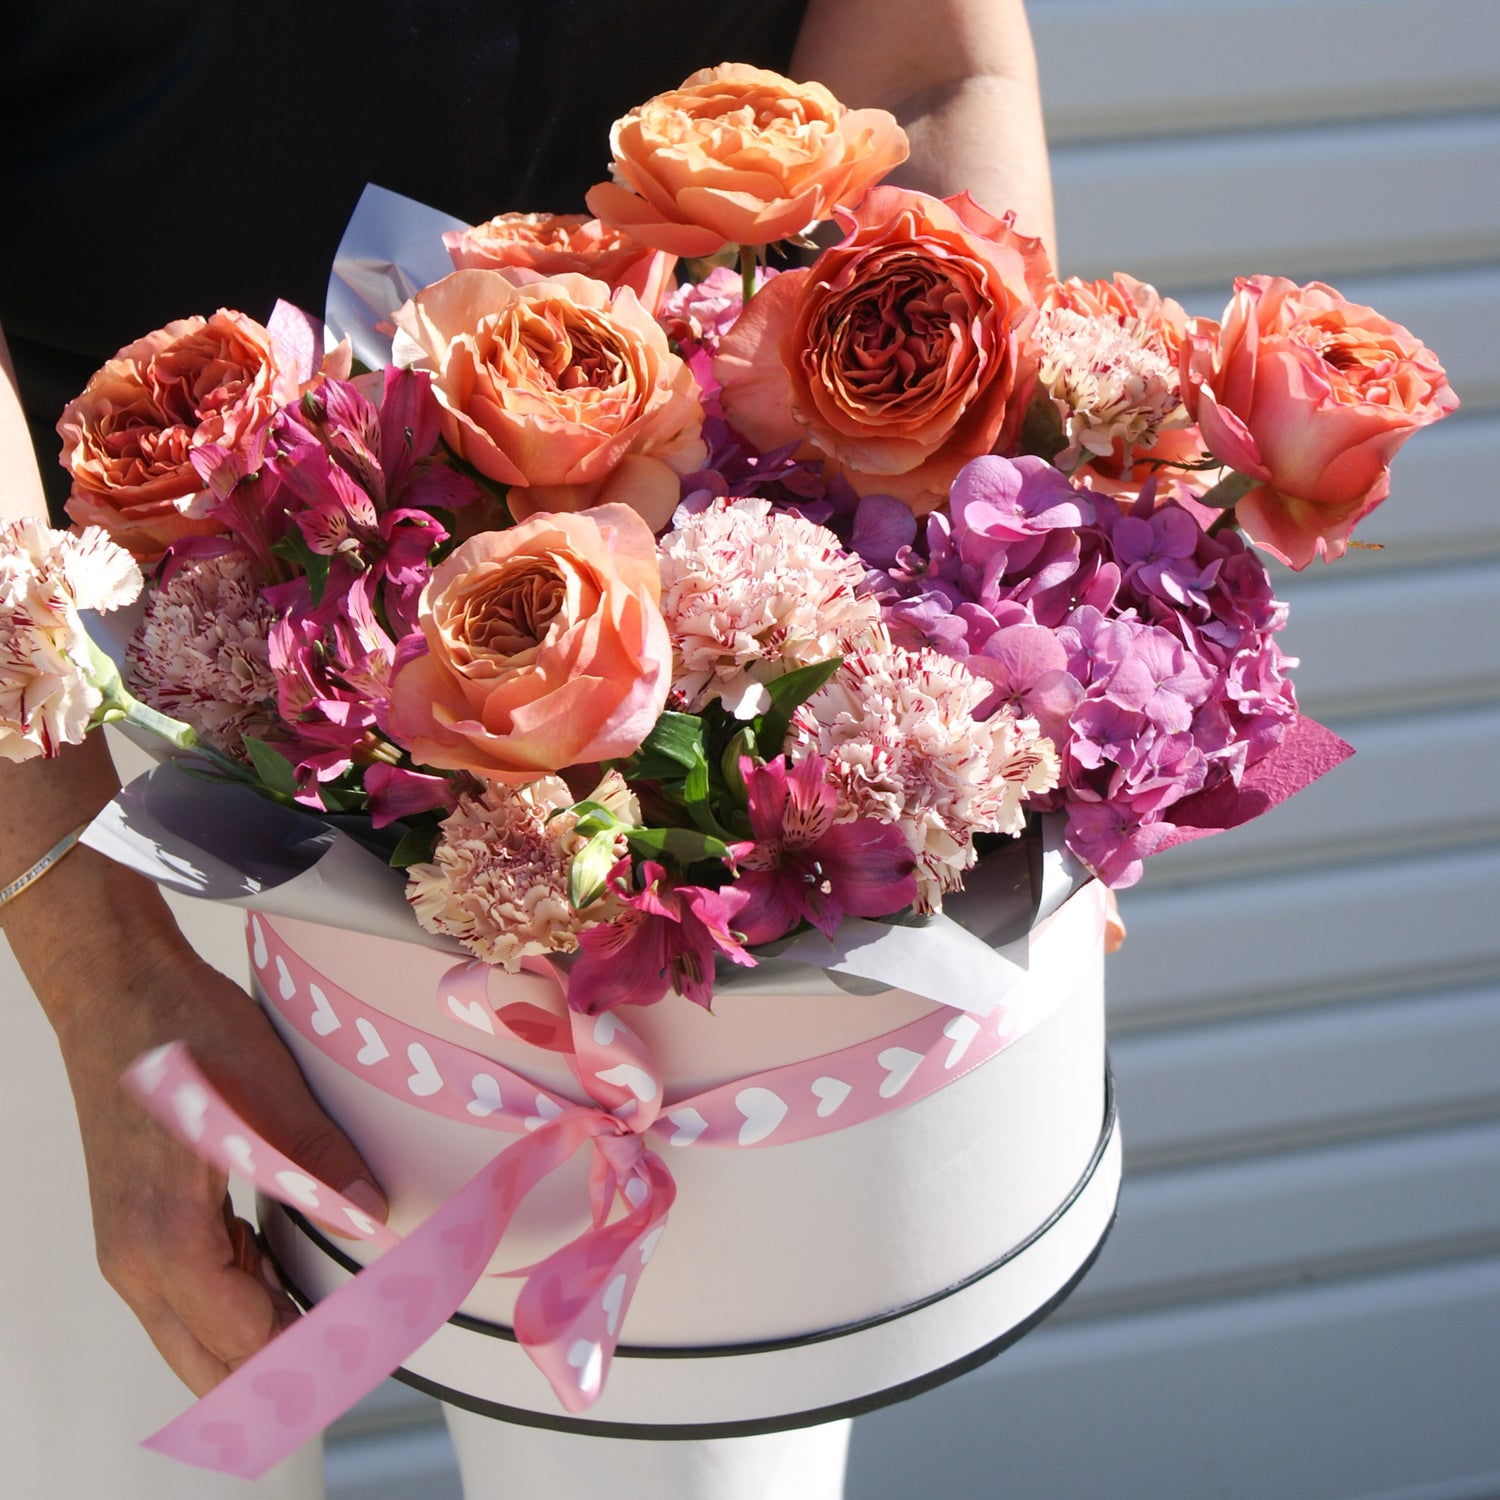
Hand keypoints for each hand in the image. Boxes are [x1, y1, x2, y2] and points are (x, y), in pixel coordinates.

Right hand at [55, 933, 386, 1396]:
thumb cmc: (179, 1032)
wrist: (115, 987)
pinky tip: (289, 1276)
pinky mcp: (142, 1225)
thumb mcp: (265, 1094)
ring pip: (202, 1335)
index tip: (376, 1354)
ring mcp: (133, 1247)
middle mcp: (139, 1263)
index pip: (248, 1346)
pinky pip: (196, 1292)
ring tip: (343, 1323)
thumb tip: (375, 1217)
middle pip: (213, 1367)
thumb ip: (319, 1163)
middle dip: (285, 1380)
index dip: (315, 1361)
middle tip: (363, 1354)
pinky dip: (245, 1301)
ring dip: (265, 1340)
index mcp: (167, 1244)